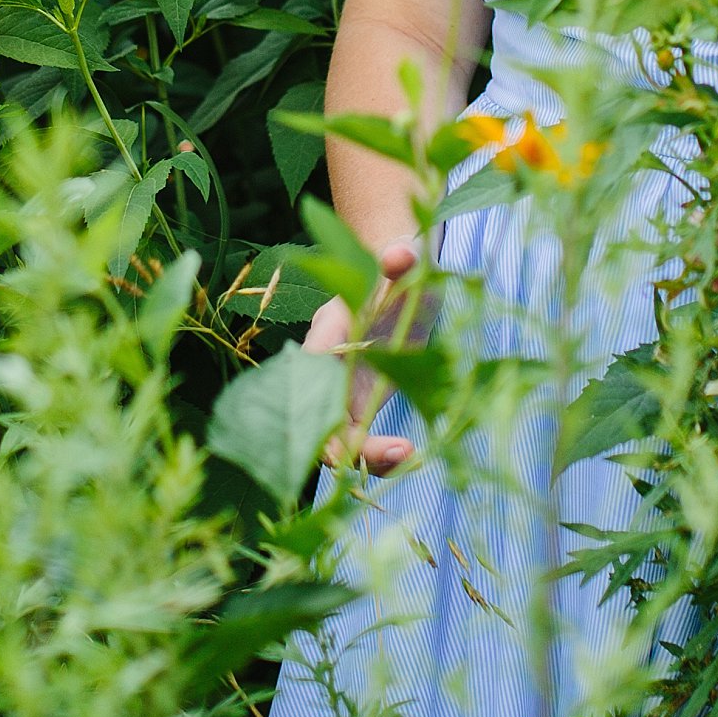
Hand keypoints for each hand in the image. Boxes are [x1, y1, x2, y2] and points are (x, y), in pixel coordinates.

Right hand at [305, 235, 420, 474]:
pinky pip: (359, 439)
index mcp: (328, 335)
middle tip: (403, 452)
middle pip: (317, 421)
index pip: (309, 378)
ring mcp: (342, 388)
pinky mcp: (363, 401)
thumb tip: (397, 257)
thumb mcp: (406, 259)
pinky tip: (409, 455)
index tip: (365, 422)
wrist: (405, 273)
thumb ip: (400, 259)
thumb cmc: (402, 264)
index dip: (327, 406)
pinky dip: (379, 454)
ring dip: (366, 459)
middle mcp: (327, 368)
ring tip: (409, 458)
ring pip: (335, 440)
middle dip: (351, 448)